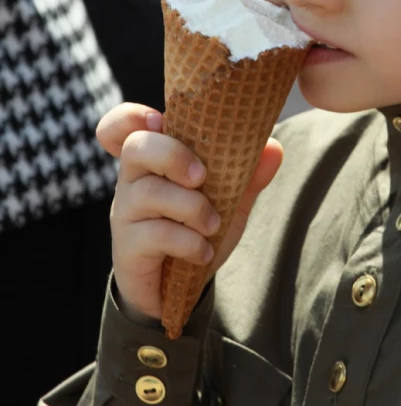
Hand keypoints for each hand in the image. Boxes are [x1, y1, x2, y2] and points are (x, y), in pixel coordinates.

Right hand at [97, 103, 282, 320]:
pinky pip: (156, 234)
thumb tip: (274, 148)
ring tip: (214, 224)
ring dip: (192, 208)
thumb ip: (248, 174)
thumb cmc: (197, 229)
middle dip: (174, 156)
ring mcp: (126, 212)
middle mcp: (133, 179)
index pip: (123, 125)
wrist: (180, 289)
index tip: (159, 120)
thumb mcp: (229, 200)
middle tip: (202, 178)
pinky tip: (204, 251)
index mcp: (154, 159)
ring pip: (150, 192)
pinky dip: (189, 242)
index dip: (133, 116)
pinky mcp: (127, 246)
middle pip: (137, 147)